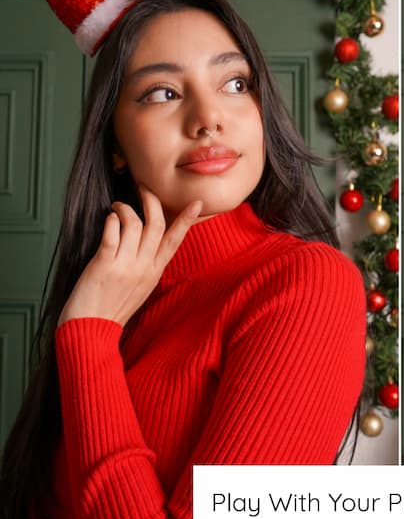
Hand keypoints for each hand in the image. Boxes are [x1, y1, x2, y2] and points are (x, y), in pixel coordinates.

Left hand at [58, 187, 202, 327]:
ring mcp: (125, 266)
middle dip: (151, 200)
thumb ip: (146, 265)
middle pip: (157, 225)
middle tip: (142, 187)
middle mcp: (144, 267)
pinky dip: (111, 220)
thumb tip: (146, 243)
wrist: (91, 331)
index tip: (196, 203)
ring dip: (125, 208)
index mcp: (155, 271)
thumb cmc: (111, 309)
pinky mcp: (104, 266)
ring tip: (117, 207)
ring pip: (135, 225)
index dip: (186, 220)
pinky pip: (112, 234)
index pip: (175, 240)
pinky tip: (108, 217)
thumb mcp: (140, 288)